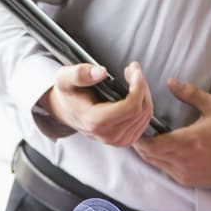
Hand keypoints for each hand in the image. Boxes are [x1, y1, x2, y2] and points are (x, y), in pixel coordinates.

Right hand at [38, 61, 153, 147]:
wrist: (66, 111)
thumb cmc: (68, 94)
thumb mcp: (65, 78)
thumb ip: (80, 74)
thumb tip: (102, 73)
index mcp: (95, 122)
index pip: (131, 107)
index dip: (138, 86)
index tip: (134, 69)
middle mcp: (108, 135)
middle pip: (141, 110)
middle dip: (142, 86)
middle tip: (133, 69)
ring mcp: (117, 140)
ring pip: (145, 115)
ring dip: (144, 93)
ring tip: (133, 77)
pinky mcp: (124, 140)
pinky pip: (144, 122)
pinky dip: (143, 104)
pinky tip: (135, 92)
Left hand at [132, 79, 210, 189]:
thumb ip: (190, 94)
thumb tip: (170, 82)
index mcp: (189, 142)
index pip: (150, 145)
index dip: (138, 137)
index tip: (136, 125)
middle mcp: (184, 162)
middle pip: (148, 156)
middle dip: (140, 143)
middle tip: (138, 129)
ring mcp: (186, 175)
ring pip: (156, 165)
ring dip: (150, 153)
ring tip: (149, 137)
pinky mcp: (189, 182)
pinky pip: (167, 172)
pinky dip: (162, 161)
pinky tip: (166, 149)